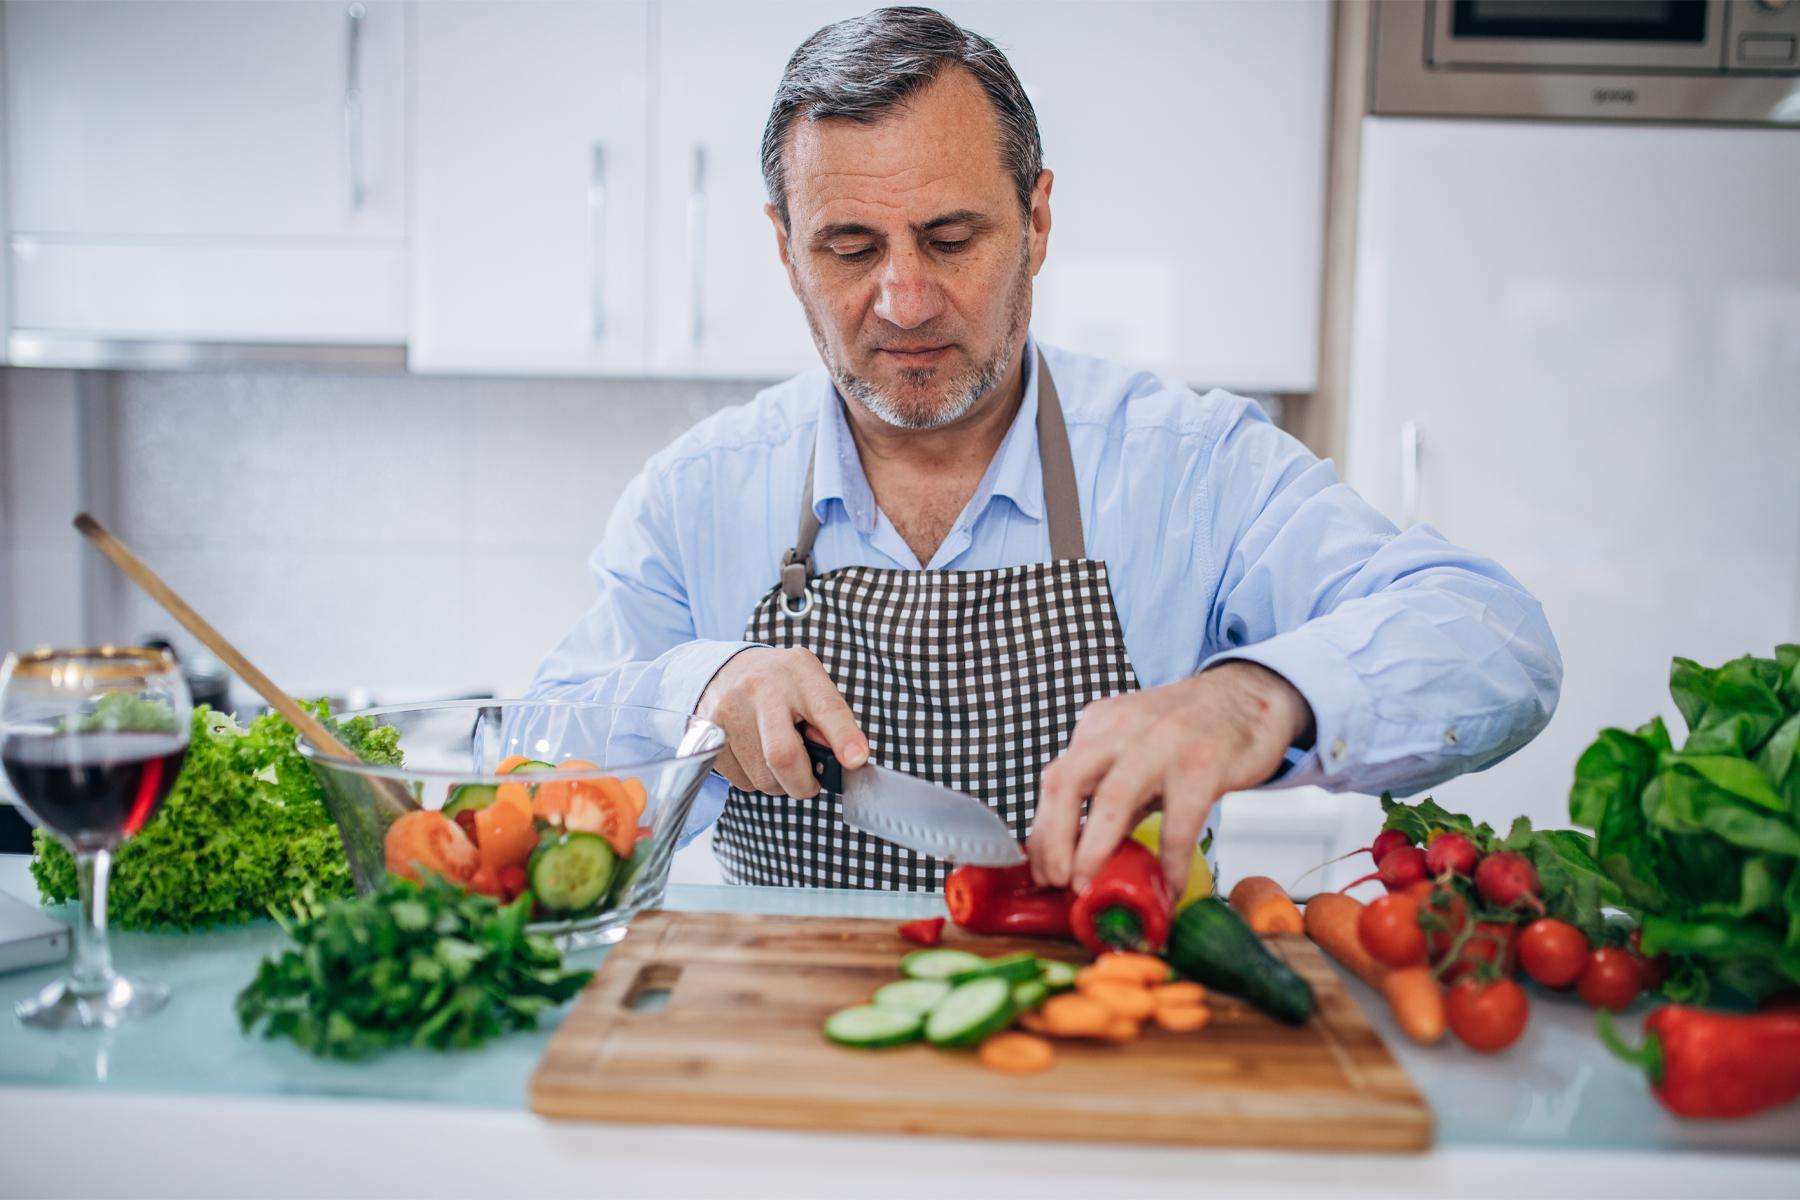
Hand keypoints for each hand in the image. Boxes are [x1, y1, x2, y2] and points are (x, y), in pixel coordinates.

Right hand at [695, 646, 868, 797]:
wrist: (728, 670)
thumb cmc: (782, 684)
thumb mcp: (813, 686)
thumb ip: (833, 720)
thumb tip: (847, 759)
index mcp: (797, 671)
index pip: (826, 708)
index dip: (843, 737)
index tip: (855, 761)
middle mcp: (759, 687)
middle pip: (783, 756)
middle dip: (803, 783)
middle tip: (811, 782)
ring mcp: (729, 709)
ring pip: (762, 777)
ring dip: (779, 782)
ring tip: (779, 756)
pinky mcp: (707, 733)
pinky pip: (741, 781)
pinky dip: (756, 779)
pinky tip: (757, 755)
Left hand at [1027, 662, 1312, 895]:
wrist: (1250, 695)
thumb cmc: (1189, 731)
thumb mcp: (1137, 750)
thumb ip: (1111, 795)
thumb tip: (1084, 853)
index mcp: (1099, 725)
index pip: (1055, 779)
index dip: (1042, 831)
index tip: (1043, 870)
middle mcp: (1122, 728)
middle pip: (1065, 782)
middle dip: (1052, 839)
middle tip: (1056, 880)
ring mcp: (1161, 742)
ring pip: (1112, 799)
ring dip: (1093, 850)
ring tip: (1089, 886)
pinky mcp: (1203, 762)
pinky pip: (1178, 822)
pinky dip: (1169, 861)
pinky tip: (1168, 885)